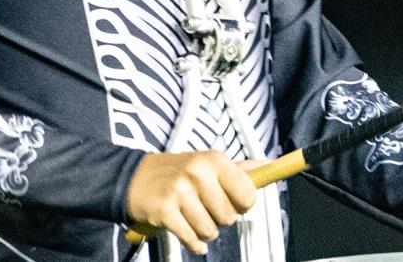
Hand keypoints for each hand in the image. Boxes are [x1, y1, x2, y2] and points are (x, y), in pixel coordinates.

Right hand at [125, 150, 256, 255]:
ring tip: (191, 216)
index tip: (231, 202)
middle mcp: (198, 172)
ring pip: (210, 231)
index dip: (242, 205)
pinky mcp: (165, 210)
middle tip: (203, 207)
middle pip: (229, 217)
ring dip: (203, 231)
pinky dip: (192, 242)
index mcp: (214, 160)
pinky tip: (186, 232)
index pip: (248, 194)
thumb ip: (238, 168)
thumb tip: (267, 164)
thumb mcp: (207, 163)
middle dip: (219, 219)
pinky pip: (191, 239)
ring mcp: (180, 191)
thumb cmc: (178, 172)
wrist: (135, 178)